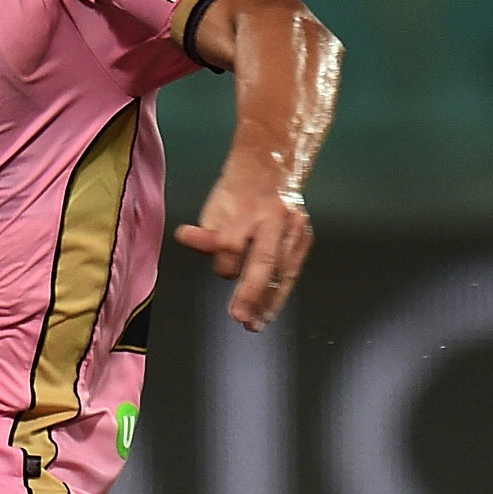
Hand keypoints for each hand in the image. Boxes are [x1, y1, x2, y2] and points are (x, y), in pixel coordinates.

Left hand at [176, 162, 314, 331]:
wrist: (271, 170)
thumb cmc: (237, 194)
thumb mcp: (215, 209)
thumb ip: (207, 234)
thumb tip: (187, 239)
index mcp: (247, 208)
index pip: (231, 244)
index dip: (223, 263)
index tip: (222, 268)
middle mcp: (275, 218)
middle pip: (263, 261)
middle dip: (251, 292)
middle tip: (241, 317)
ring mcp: (294, 228)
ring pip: (283, 270)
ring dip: (269, 301)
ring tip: (257, 322)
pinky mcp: (305, 237)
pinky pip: (293, 270)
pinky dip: (281, 292)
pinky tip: (270, 309)